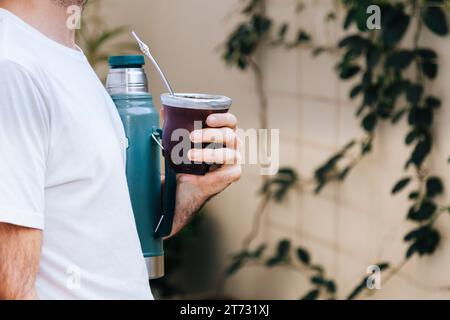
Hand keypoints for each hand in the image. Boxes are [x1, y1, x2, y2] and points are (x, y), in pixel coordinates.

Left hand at [168, 113, 241, 236]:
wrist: (186, 188)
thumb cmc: (189, 162)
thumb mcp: (181, 143)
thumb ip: (175, 126)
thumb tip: (164, 110)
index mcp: (225, 133)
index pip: (231, 121)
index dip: (222, 118)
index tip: (207, 118)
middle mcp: (234, 145)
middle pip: (229, 135)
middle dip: (209, 134)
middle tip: (192, 136)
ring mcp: (235, 160)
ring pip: (226, 154)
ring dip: (207, 154)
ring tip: (190, 155)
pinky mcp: (232, 175)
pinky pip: (223, 174)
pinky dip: (204, 176)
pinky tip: (188, 176)